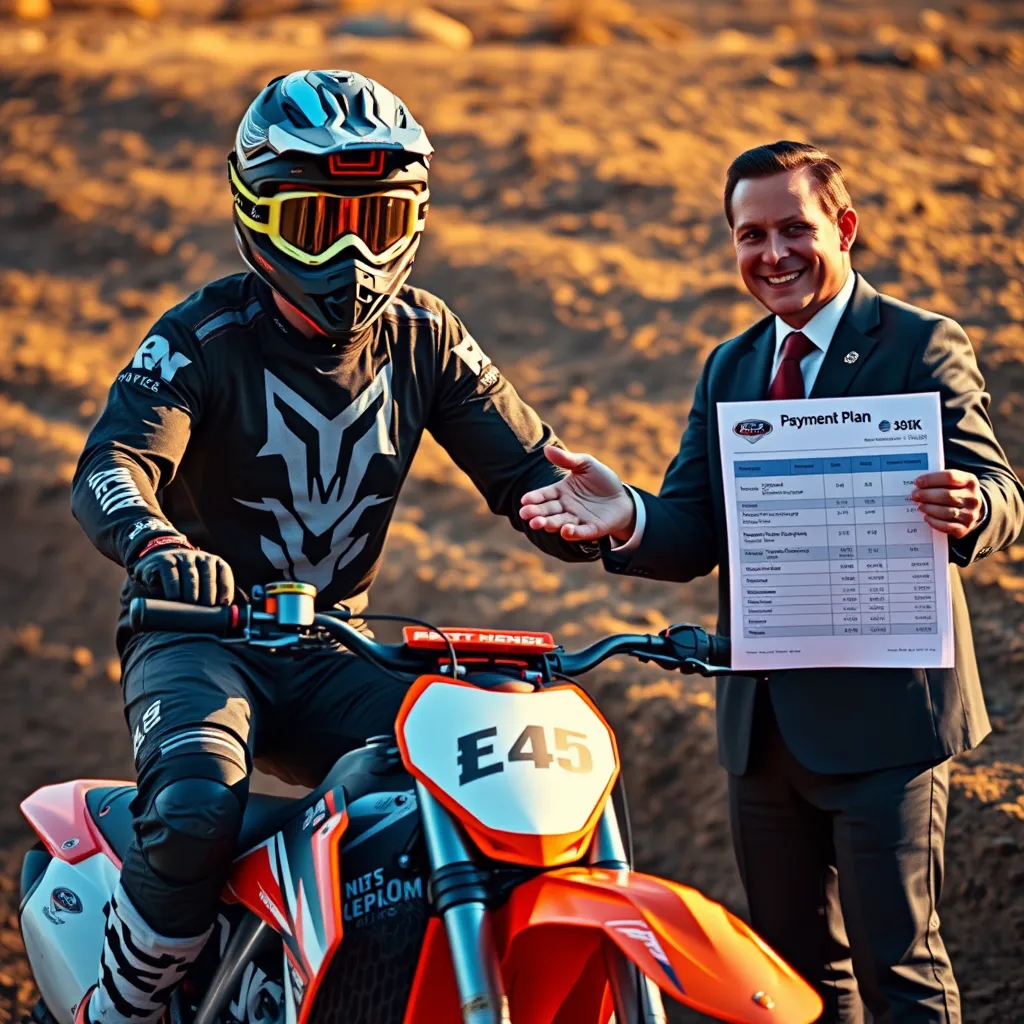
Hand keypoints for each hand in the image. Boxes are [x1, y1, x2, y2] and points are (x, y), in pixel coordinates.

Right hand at [133, 546, 234, 605]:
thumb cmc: (183, 585)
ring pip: (191, 575)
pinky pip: (171, 574)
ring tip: (190, 607)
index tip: (223, 604)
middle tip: (205, 611)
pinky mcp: (164, 560)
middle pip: (208, 575)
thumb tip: (221, 619)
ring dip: (192, 593)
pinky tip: (173, 598)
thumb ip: (211, 598)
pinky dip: (173, 588)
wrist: (155, 567)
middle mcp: (199, 556)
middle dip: (208, 595)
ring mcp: (182, 556)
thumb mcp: (200, 588)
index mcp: (213, 561)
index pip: (223, 571)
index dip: (225, 588)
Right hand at [520, 445, 635, 541]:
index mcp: (561, 491)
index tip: (524, 500)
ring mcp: (577, 520)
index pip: (544, 495)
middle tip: (525, 514)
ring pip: (560, 522)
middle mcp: (565, 507)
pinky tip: (565, 530)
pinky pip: (580, 532)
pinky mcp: (591, 529)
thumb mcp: (586, 464)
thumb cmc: (602, 480)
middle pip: (548, 511)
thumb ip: (567, 459)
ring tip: (539, 523)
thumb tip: (547, 448)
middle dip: (536, 513)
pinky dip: (572, 533)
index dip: (534, 498)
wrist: (623, 496)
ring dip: (549, 523)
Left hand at [911, 470, 984, 538]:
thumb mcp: (956, 481)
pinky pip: (948, 527)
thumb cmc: (958, 492)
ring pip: (946, 512)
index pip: (950, 477)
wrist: (975, 509)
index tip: (917, 482)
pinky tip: (927, 518)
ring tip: (920, 506)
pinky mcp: (965, 528)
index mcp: (970, 481)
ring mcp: (970, 514)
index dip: (931, 479)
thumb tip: (919, 485)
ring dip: (929, 509)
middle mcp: (972, 498)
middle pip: (947, 495)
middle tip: (915, 495)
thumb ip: (940, 480)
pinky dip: (934, 522)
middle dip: (927, 495)